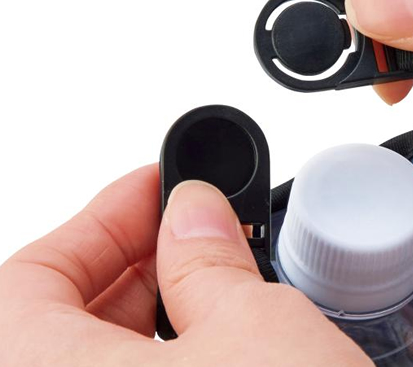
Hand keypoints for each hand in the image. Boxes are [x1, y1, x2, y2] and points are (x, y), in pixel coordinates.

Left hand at [0, 166, 371, 366]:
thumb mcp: (258, 334)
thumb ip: (210, 257)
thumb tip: (194, 207)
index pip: (30, 276)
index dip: (102, 217)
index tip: (157, 187)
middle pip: (54, 323)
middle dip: (132, 264)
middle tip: (191, 229)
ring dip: (150, 318)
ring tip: (210, 284)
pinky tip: (214, 349)